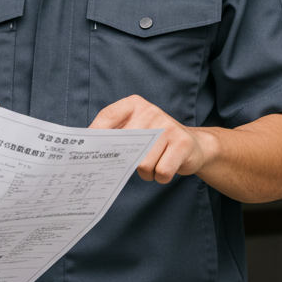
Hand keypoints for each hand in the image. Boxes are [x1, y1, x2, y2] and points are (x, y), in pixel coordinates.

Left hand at [88, 94, 217, 184]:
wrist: (194, 145)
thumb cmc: (156, 140)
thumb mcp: (136, 129)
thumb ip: (115, 133)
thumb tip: (88, 146)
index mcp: (135, 104)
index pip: (107, 115)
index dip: (96, 132)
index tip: (89, 149)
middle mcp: (151, 111)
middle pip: (124, 145)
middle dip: (126, 161)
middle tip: (133, 163)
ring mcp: (168, 126)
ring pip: (143, 163)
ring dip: (146, 172)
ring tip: (153, 165)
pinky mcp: (182, 143)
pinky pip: (161, 171)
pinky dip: (160, 177)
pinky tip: (164, 169)